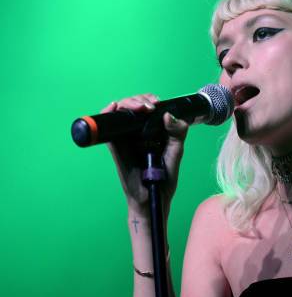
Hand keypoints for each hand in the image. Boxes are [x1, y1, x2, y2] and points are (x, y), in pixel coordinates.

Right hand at [102, 93, 188, 214]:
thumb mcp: (176, 152)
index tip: (158, 103)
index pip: (148, 107)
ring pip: (121, 111)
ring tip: (140, 107)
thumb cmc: (165, 178)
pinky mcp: (115, 145)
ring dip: (128, 103)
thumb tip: (168, 115)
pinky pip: (108, 127)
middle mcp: (138, 132)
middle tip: (150, 106)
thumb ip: (177, 133)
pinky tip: (114, 107)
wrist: (153, 197)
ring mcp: (125, 137)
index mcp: (153, 131)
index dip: (149, 100)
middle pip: (133, 106)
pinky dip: (108, 113)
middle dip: (140, 99)